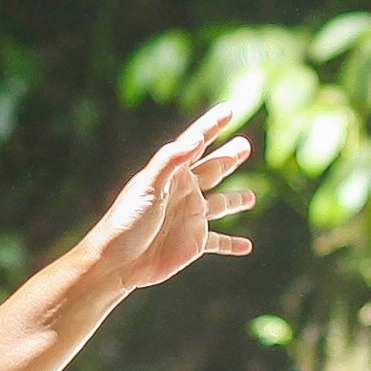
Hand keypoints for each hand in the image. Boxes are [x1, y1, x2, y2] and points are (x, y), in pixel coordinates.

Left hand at [73, 97, 255, 295]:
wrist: (119, 261)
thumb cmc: (128, 220)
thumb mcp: (148, 186)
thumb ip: (170, 161)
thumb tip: (195, 139)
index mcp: (172, 174)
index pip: (196, 143)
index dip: (212, 125)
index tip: (228, 109)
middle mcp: (184, 192)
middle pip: (212, 170)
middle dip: (229, 158)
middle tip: (245, 145)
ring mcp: (191, 218)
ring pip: (221, 205)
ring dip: (236, 200)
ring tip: (251, 197)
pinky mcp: (194, 243)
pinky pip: (219, 242)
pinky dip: (232, 244)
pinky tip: (246, 247)